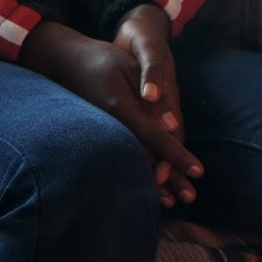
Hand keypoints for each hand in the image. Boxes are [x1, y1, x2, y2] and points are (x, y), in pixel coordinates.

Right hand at [21, 19, 201, 207]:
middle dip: (169, 178)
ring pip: (132, 160)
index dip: (177, 155)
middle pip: (145, 156)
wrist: (62, 62)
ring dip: (154, 181)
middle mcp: (110, 125)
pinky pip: (122, 154)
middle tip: (190, 197)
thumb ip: (152, 97)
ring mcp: (102, 131)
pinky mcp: (99, 134)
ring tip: (171, 201)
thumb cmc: (102, 59)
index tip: (198, 172)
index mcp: (120, 106)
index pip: (155, 136)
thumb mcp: (129, 67)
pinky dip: (138, 170)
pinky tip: (148, 184)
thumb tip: (173, 127)